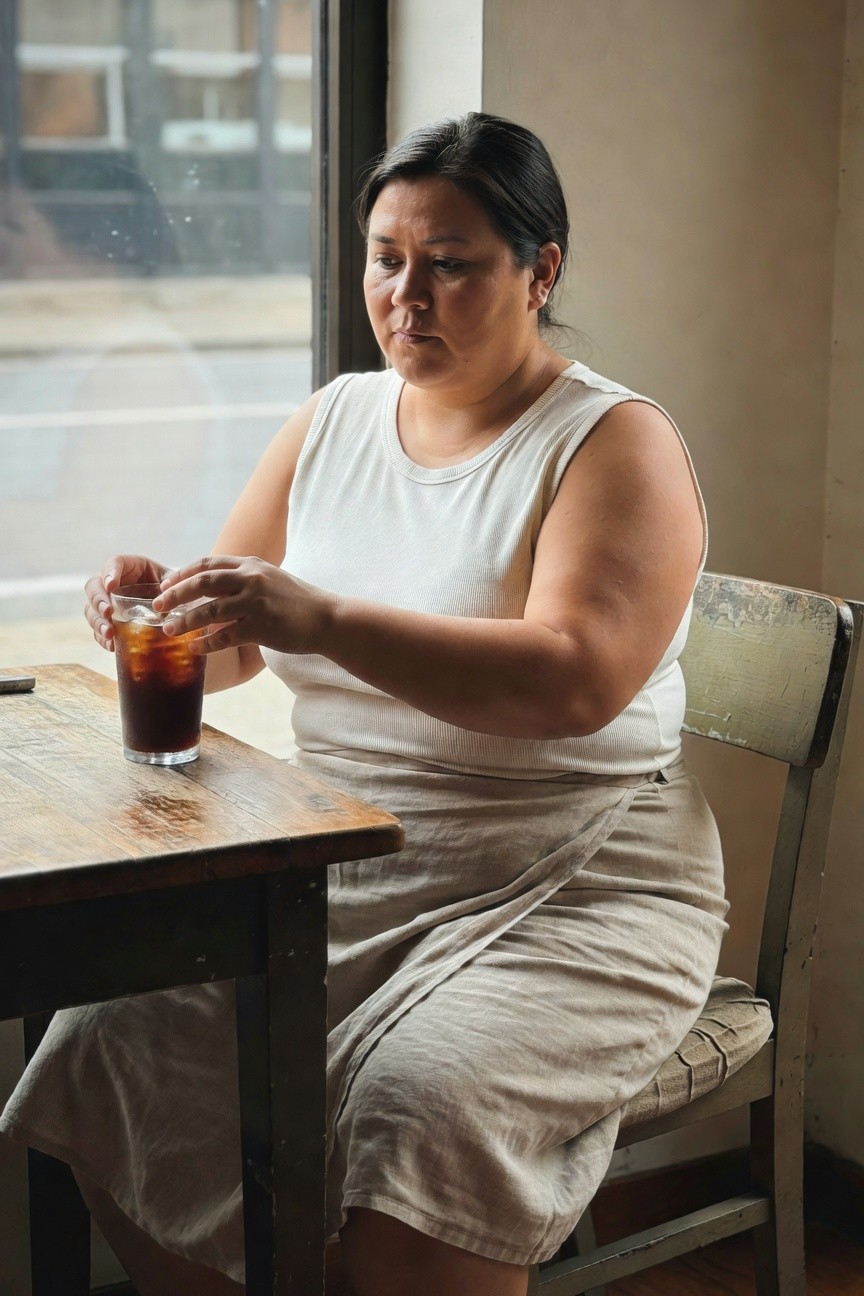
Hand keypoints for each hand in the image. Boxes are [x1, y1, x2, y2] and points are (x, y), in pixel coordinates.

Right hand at [84, 555, 169, 651]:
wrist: (166, 602)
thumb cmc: (165, 583)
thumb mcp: (168, 578)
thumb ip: (169, 581)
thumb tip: (166, 589)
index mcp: (127, 566)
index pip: (112, 564)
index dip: (109, 574)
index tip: (111, 586)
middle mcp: (110, 583)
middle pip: (94, 588)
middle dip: (98, 601)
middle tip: (108, 612)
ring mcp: (106, 602)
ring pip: (91, 610)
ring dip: (98, 622)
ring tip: (109, 633)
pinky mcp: (107, 621)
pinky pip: (98, 630)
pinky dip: (102, 638)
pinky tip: (111, 645)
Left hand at [153, 555, 335, 656]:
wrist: (327, 619)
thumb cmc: (296, 601)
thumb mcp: (269, 579)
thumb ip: (242, 579)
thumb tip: (209, 586)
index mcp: (251, 565)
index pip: (207, 564)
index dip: (182, 574)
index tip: (164, 584)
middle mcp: (252, 579)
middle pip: (202, 583)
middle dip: (175, 595)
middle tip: (157, 606)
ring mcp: (257, 603)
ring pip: (210, 611)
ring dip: (185, 621)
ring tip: (169, 630)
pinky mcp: (262, 627)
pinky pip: (226, 637)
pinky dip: (207, 644)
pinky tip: (195, 649)